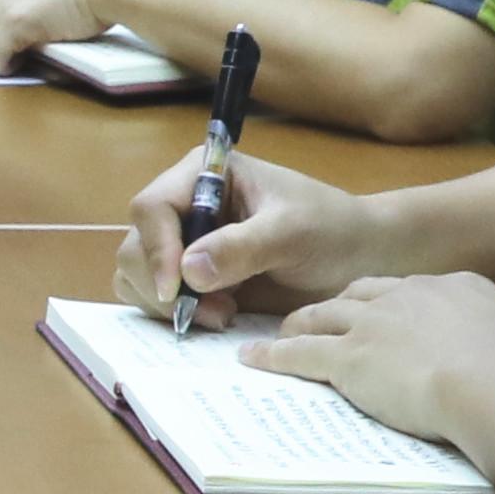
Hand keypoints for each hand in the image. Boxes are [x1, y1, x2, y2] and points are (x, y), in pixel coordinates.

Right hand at [119, 149, 388, 322]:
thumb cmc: (331, 229)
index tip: (177, 289)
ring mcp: (184, 244)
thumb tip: (189, 270)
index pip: (151, 207)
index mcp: (203, 175)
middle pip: (136, 246)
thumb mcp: (293, 231)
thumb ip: (243, 246)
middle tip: (214, 311)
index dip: (156, 249)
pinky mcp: (191, 279)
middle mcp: (184, 207)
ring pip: (136, 277)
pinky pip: (156, 300)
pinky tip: (218, 317)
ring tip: (222, 315)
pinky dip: (173, 316)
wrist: (358, 258)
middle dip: (164, 285)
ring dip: (167, 306)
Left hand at [245, 270, 494, 451]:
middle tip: (324, 315)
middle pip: (361, 294)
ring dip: (298, 324)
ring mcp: (374, 324)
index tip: (386, 312)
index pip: (414, 291)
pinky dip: (274, 355)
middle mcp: (409, 296)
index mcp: (456, 288)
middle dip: (340, 305)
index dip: (394, 303)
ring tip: (281, 332)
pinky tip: (255, 359)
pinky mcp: (348, 357)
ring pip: (323, 316)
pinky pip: (300, 353)